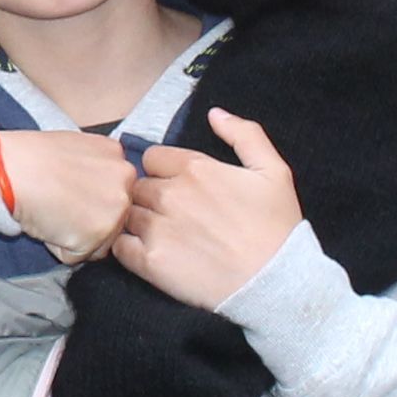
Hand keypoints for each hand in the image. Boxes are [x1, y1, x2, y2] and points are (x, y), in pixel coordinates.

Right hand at [0, 127, 134, 264]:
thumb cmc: (29, 157)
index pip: (114, 192)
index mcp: (118, 156)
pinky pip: (78, 255)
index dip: (88, 198)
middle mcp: (125, 182)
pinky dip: (59, 247)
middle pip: (112, 218)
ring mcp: (115, 210)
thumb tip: (94, 189)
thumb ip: (95, 166)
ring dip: (75, 235)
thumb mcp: (75, 146)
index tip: (68, 191)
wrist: (9, 170)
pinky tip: (47, 223)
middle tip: (58, 202)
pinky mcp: (98, 235)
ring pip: (99, 240)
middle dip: (86, 219)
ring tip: (51, 211)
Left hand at [116, 108, 304, 308]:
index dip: (162, 171)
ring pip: (127, 214)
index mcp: (195, 168)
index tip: (178, 187)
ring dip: (137, 222)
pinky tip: (148, 254)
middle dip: (149, 197)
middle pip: (137, 186)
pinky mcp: (149, 262)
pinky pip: (119, 247)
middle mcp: (170, 194)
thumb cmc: (277, 228)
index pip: (152, 158)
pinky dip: (127, 249)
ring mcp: (157, 228)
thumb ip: (244, 134)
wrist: (275, 283)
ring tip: (161, 237)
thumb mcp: (274, 171)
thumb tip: (214, 113)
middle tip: (170, 215)